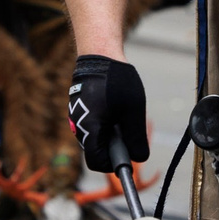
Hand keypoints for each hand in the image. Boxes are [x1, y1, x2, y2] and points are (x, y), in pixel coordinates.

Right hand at [69, 54, 149, 172]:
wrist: (100, 55)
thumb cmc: (117, 81)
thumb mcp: (133, 111)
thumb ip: (136, 137)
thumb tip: (140, 159)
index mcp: (90, 129)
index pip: (98, 163)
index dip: (115, 164)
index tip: (129, 152)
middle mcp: (79, 127)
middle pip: (98, 152)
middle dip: (115, 146)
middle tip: (128, 127)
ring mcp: (78, 119)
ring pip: (97, 139)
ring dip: (112, 134)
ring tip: (121, 114)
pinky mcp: (81, 111)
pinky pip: (94, 127)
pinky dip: (106, 124)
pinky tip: (115, 108)